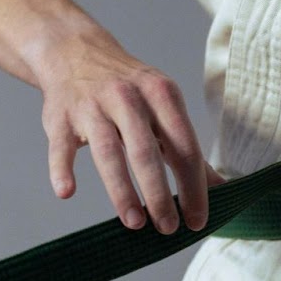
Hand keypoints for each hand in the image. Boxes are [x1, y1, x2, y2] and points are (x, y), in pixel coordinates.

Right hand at [36, 35, 224, 233]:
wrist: (74, 51)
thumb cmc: (128, 89)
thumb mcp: (163, 106)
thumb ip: (186, 147)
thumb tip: (220, 188)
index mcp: (161, 95)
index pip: (184, 146)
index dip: (193, 186)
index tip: (198, 220)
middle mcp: (128, 97)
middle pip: (147, 152)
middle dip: (159, 194)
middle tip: (168, 229)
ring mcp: (92, 106)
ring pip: (109, 153)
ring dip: (122, 191)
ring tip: (134, 223)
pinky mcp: (60, 116)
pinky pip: (61, 146)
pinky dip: (61, 169)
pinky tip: (66, 192)